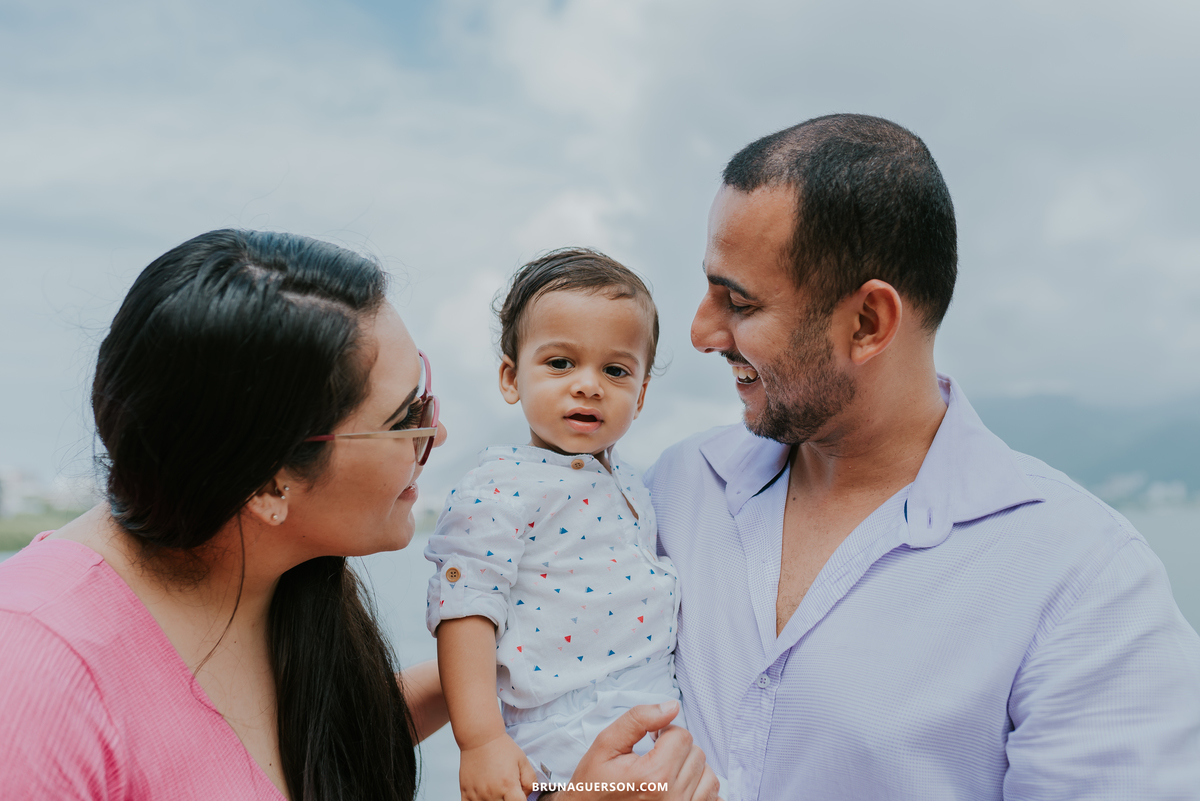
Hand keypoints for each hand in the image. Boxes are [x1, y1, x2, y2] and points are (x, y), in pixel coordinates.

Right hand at [459, 732, 536, 800]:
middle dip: (508, 799)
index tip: (518, 794)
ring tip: (496, 788)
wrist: (480, 738)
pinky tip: (483, 794)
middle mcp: (492, 793)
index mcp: (508, 785)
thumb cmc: (502, 748)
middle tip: (507, 790)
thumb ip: (530, 781)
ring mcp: (477, 795)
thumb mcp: (523, 761)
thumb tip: (526, 797)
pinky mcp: (465, 793)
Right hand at [553, 702, 719, 799]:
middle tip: (655, 756)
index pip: (682, 736)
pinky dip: (701, 788)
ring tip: (667, 771)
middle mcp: (673, 798)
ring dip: (690, 768)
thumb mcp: (606, 744)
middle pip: (696, 754)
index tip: (651, 740)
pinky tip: (680, 786)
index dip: (664, 731)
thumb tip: (671, 706)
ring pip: (708, 775)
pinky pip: (713, 798)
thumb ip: (638, 719)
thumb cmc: (594, 784)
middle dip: (677, 748)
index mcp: (654, 776)